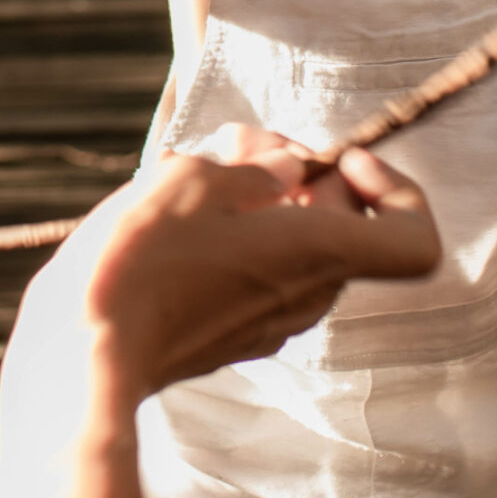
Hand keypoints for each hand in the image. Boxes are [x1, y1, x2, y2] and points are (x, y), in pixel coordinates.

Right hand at [0, 140, 437, 497]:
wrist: (82, 355)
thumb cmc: (139, 261)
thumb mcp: (191, 178)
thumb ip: (253, 166)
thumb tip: (284, 167)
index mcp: (316, 254)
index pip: (414, 241)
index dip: (395, 190)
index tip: (336, 159)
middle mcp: (306, 296)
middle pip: (347, 228)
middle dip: (306, 173)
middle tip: (244, 142)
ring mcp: (270, 323)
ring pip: (302, 250)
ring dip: (271, 203)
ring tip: (206, 168)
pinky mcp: (231, 336)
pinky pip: (264, 276)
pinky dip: (244, 237)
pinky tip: (185, 215)